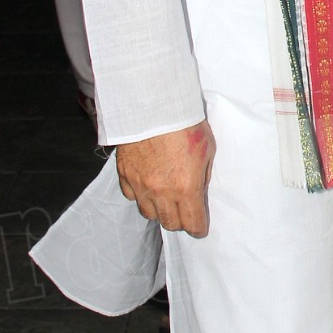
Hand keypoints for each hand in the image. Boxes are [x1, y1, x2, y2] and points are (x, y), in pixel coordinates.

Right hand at [116, 121, 215, 236]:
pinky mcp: (125, 174)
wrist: (154, 105)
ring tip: (165, 196)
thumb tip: (198, 191)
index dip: (199, 228)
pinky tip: (148, 184)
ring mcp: (140, 184)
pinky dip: (141, 195)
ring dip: (159, 209)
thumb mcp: (207, 150)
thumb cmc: (185, 123)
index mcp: (186, 188)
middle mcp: (161, 192)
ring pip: (149, 213)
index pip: (193, 224)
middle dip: (181, 220)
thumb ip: (203, 176)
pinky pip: (132, 196)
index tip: (200, 226)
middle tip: (185, 209)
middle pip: (170, 223)